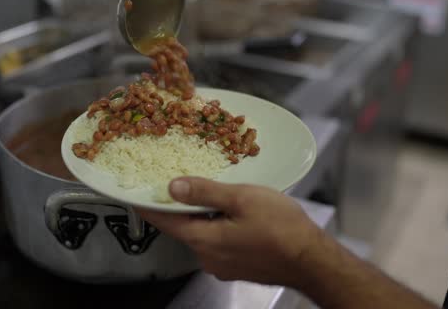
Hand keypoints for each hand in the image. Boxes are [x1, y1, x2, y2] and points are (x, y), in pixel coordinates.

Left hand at [139, 177, 324, 286]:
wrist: (312, 260)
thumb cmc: (282, 228)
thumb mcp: (241, 199)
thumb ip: (205, 193)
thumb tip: (173, 187)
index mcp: (204, 240)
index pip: (165, 222)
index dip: (149, 206)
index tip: (135, 194)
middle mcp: (209, 258)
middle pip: (184, 227)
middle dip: (182, 206)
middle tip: (181, 181)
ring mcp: (224, 266)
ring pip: (204, 233)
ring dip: (205, 215)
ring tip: (217, 193)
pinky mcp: (238, 266)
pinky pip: (219, 242)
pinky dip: (220, 225)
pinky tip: (235, 213)